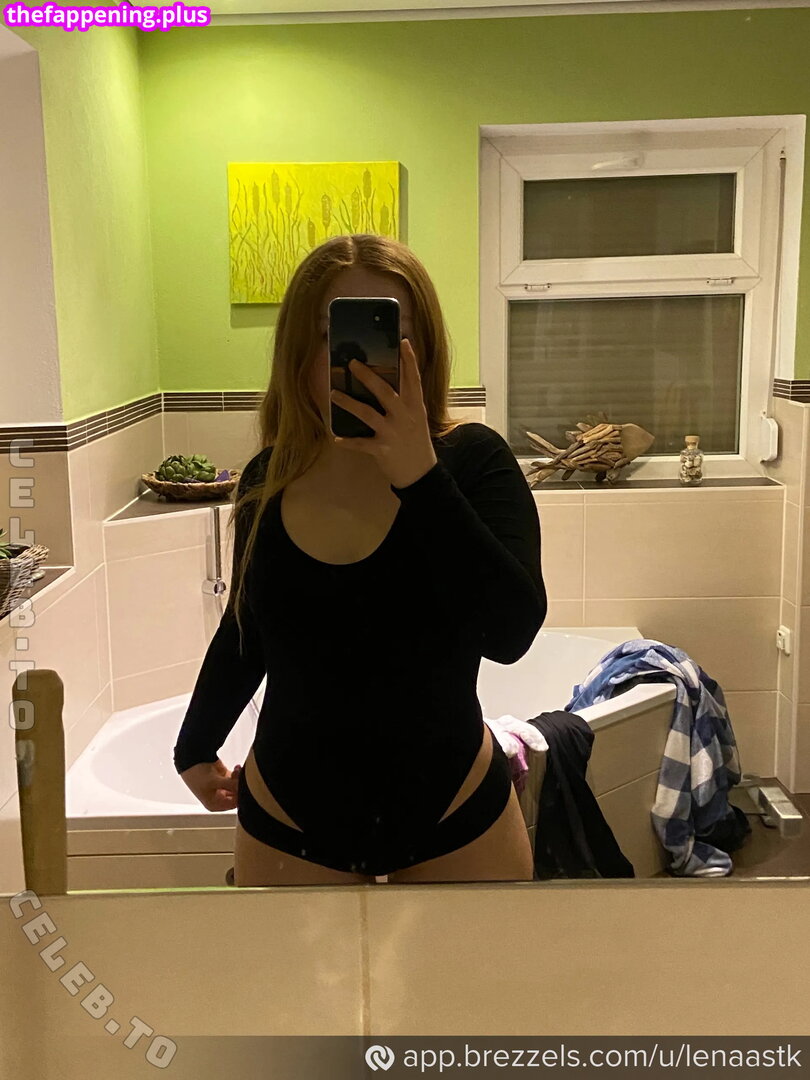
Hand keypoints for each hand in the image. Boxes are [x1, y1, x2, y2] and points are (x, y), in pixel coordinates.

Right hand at [179, 759, 240, 811]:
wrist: (192, 758)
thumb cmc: (197, 774)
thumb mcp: (214, 781)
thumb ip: (231, 785)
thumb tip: (245, 787)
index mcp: (214, 804)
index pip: (234, 804)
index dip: (240, 795)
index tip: (243, 784)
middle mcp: (218, 798)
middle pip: (236, 795)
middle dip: (239, 785)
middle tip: (240, 775)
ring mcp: (222, 788)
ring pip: (237, 786)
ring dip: (239, 778)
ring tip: (236, 769)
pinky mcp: (224, 778)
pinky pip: (235, 778)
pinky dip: (238, 773)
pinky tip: (237, 767)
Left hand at [329, 338, 437, 488]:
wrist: (421, 473)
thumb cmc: (417, 442)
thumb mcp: (417, 418)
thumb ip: (406, 400)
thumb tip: (392, 380)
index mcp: (415, 406)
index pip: (413, 379)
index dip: (409, 360)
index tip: (403, 342)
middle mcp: (404, 416)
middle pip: (385, 392)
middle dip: (368, 377)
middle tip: (352, 363)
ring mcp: (393, 433)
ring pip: (368, 414)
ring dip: (349, 403)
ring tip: (334, 394)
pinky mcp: (382, 449)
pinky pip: (361, 444)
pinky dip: (348, 442)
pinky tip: (336, 439)